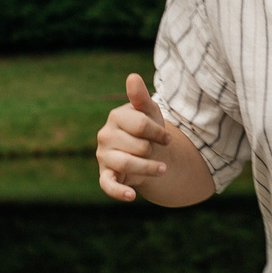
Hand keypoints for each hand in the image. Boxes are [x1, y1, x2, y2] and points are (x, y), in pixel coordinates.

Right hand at [96, 73, 173, 202]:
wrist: (147, 153)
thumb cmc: (148, 129)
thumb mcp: (149, 112)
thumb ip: (141, 97)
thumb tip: (133, 76)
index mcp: (116, 117)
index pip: (141, 125)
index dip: (159, 133)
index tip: (167, 138)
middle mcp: (105, 135)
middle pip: (138, 146)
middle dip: (153, 150)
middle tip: (156, 150)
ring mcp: (103, 156)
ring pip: (128, 164)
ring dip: (150, 168)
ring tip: (163, 169)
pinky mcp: (105, 175)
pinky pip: (108, 186)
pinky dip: (119, 192)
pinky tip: (131, 196)